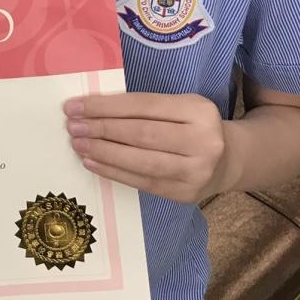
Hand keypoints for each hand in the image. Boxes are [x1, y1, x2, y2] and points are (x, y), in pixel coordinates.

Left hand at [63, 92, 230, 203]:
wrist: (227, 161)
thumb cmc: (193, 127)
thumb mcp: (180, 106)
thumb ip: (144, 107)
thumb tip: (92, 109)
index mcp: (198, 110)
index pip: (144, 105)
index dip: (107, 106)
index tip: (76, 106)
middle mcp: (202, 141)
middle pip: (141, 133)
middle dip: (101, 129)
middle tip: (72, 126)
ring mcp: (195, 171)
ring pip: (140, 160)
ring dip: (103, 152)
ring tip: (78, 144)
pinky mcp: (184, 194)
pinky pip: (142, 182)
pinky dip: (114, 172)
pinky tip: (93, 163)